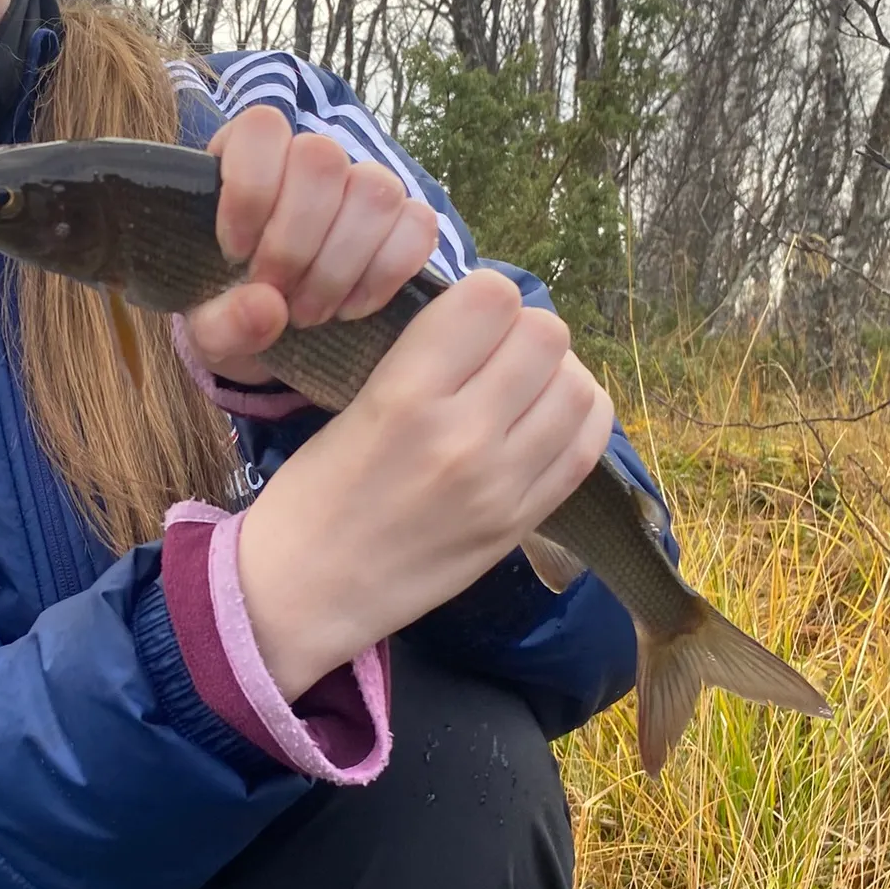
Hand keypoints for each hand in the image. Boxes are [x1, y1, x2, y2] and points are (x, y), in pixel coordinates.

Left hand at [181, 105, 439, 384]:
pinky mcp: (406, 222)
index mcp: (246, 155)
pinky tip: (349, 308)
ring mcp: (363, 186)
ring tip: (307, 312)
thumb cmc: (231, 312)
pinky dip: (385, 275)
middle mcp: (309, 158)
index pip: (263, 127)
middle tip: (275, 291)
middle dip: (295, 241)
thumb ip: (220, 323)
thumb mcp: (205, 330)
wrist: (271, 339)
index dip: (251, 188)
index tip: (235, 252)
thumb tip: (267, 308)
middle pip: (322, 158)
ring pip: (375, 189)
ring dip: (339, 264)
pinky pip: (418, 226)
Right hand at [234, 268, 613, 699]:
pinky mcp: (522, 523)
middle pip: (546, 335)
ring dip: (555, 374)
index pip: (492, 299)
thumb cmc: (310, 492)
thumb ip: (422, 361)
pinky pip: (586, 448)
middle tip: (496, 351)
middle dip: (522, 330)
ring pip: (577, 387)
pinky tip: (545, 419)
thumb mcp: (352, 404)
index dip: (483, 295)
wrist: (304, 592)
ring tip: (523, 387)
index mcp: (405, 395)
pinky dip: (576, 420)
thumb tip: (482, 319)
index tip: (465, 316)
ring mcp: (503, 484)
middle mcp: (464, 435)